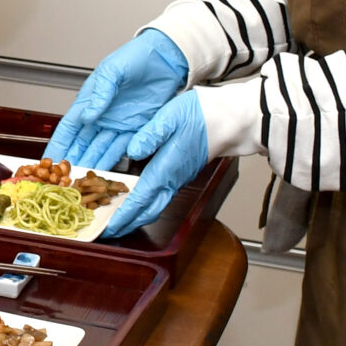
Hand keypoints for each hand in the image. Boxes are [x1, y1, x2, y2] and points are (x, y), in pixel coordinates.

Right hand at [45, 30, 188, 170]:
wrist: (166, 59)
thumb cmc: (136, 57)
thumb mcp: (113, 70)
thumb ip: (100, 92)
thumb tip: (88, 114)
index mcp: (89, 101)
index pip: (68, 129)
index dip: (57, 146)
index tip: (48, 163)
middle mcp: (100, 117)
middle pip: (81, 145)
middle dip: (71, 164)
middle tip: (63, 183)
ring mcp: (117, 125)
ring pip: (99, 152)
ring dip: (90, 168)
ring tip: (82, 186)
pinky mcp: (136, 130)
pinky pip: (120, 151)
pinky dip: (112, 164)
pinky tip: (105, 177)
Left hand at [103, 87, 210, 237]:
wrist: (237, 119)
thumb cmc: (206, 115)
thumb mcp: (172, 116)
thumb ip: (151, 135)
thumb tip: (132, 151)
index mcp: (167, 168)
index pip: (141, 199)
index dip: (123, 215)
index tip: (108, 227)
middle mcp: (173, 178)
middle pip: (148, 210)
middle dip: (128, 222)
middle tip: (108, 230)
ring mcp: (179, 177)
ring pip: (156, 204)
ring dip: (136, 214)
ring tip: (118, 217)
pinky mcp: (182, 171)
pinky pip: (161, 195)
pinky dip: (145, 202)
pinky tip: (136, 196)